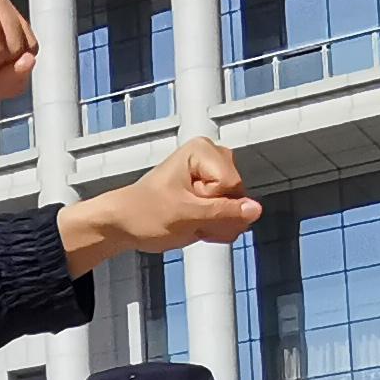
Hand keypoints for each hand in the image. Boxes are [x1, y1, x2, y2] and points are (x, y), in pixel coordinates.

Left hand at [65, 134, 257, 272]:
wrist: (124, 224)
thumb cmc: (144, 212)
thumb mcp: (185, 215)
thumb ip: (224, 212)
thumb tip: (255, 209)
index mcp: (203, 151)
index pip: (232, 185)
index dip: (210, 201)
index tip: (183, 201)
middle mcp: (213, 159)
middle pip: (238, 196)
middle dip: (215, 214)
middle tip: (185, 215)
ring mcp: (215, 179)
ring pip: (238, 209)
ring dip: (215, 224)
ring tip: (187, 220)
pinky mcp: (214, 197)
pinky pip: (232, 217)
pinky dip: (215, 228)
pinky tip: (195, 225)